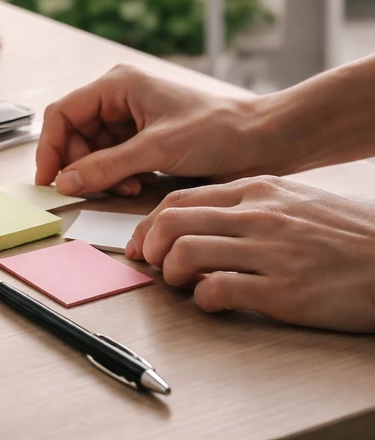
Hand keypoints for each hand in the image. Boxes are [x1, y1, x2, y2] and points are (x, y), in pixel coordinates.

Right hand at [35, 65, 264, 196]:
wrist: (264, 140)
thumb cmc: (218, 130)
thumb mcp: (156, 149)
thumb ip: (105, 166)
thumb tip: (65, 182)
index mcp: (117, 85)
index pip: (63, 113)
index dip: (51, 147)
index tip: (48, 178)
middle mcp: (119, 98)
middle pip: (74, 134)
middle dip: (81, 164)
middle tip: (90, 189)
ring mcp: (130, 119)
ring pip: (91, 150)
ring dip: (101, 174)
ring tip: (124, 187)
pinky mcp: (142, 139)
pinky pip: (111, 160)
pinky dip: (117, 176)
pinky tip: (136, 184)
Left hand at [128, 177, 374, 332]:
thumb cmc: (350, 235)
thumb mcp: (296, 201)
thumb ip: (249, 206)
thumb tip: (201, 223)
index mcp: (258, 191)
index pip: (179, 199)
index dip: (149, 224)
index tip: (143, 243)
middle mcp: (259, 216)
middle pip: (171, 223)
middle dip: (150, 248)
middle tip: (154, 266)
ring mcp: (270, 253)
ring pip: (185, 254)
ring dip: (172, 275)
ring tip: (184, 285)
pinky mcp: (284, 292)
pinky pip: (217, 292)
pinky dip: (203, 301)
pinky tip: (214, 303)